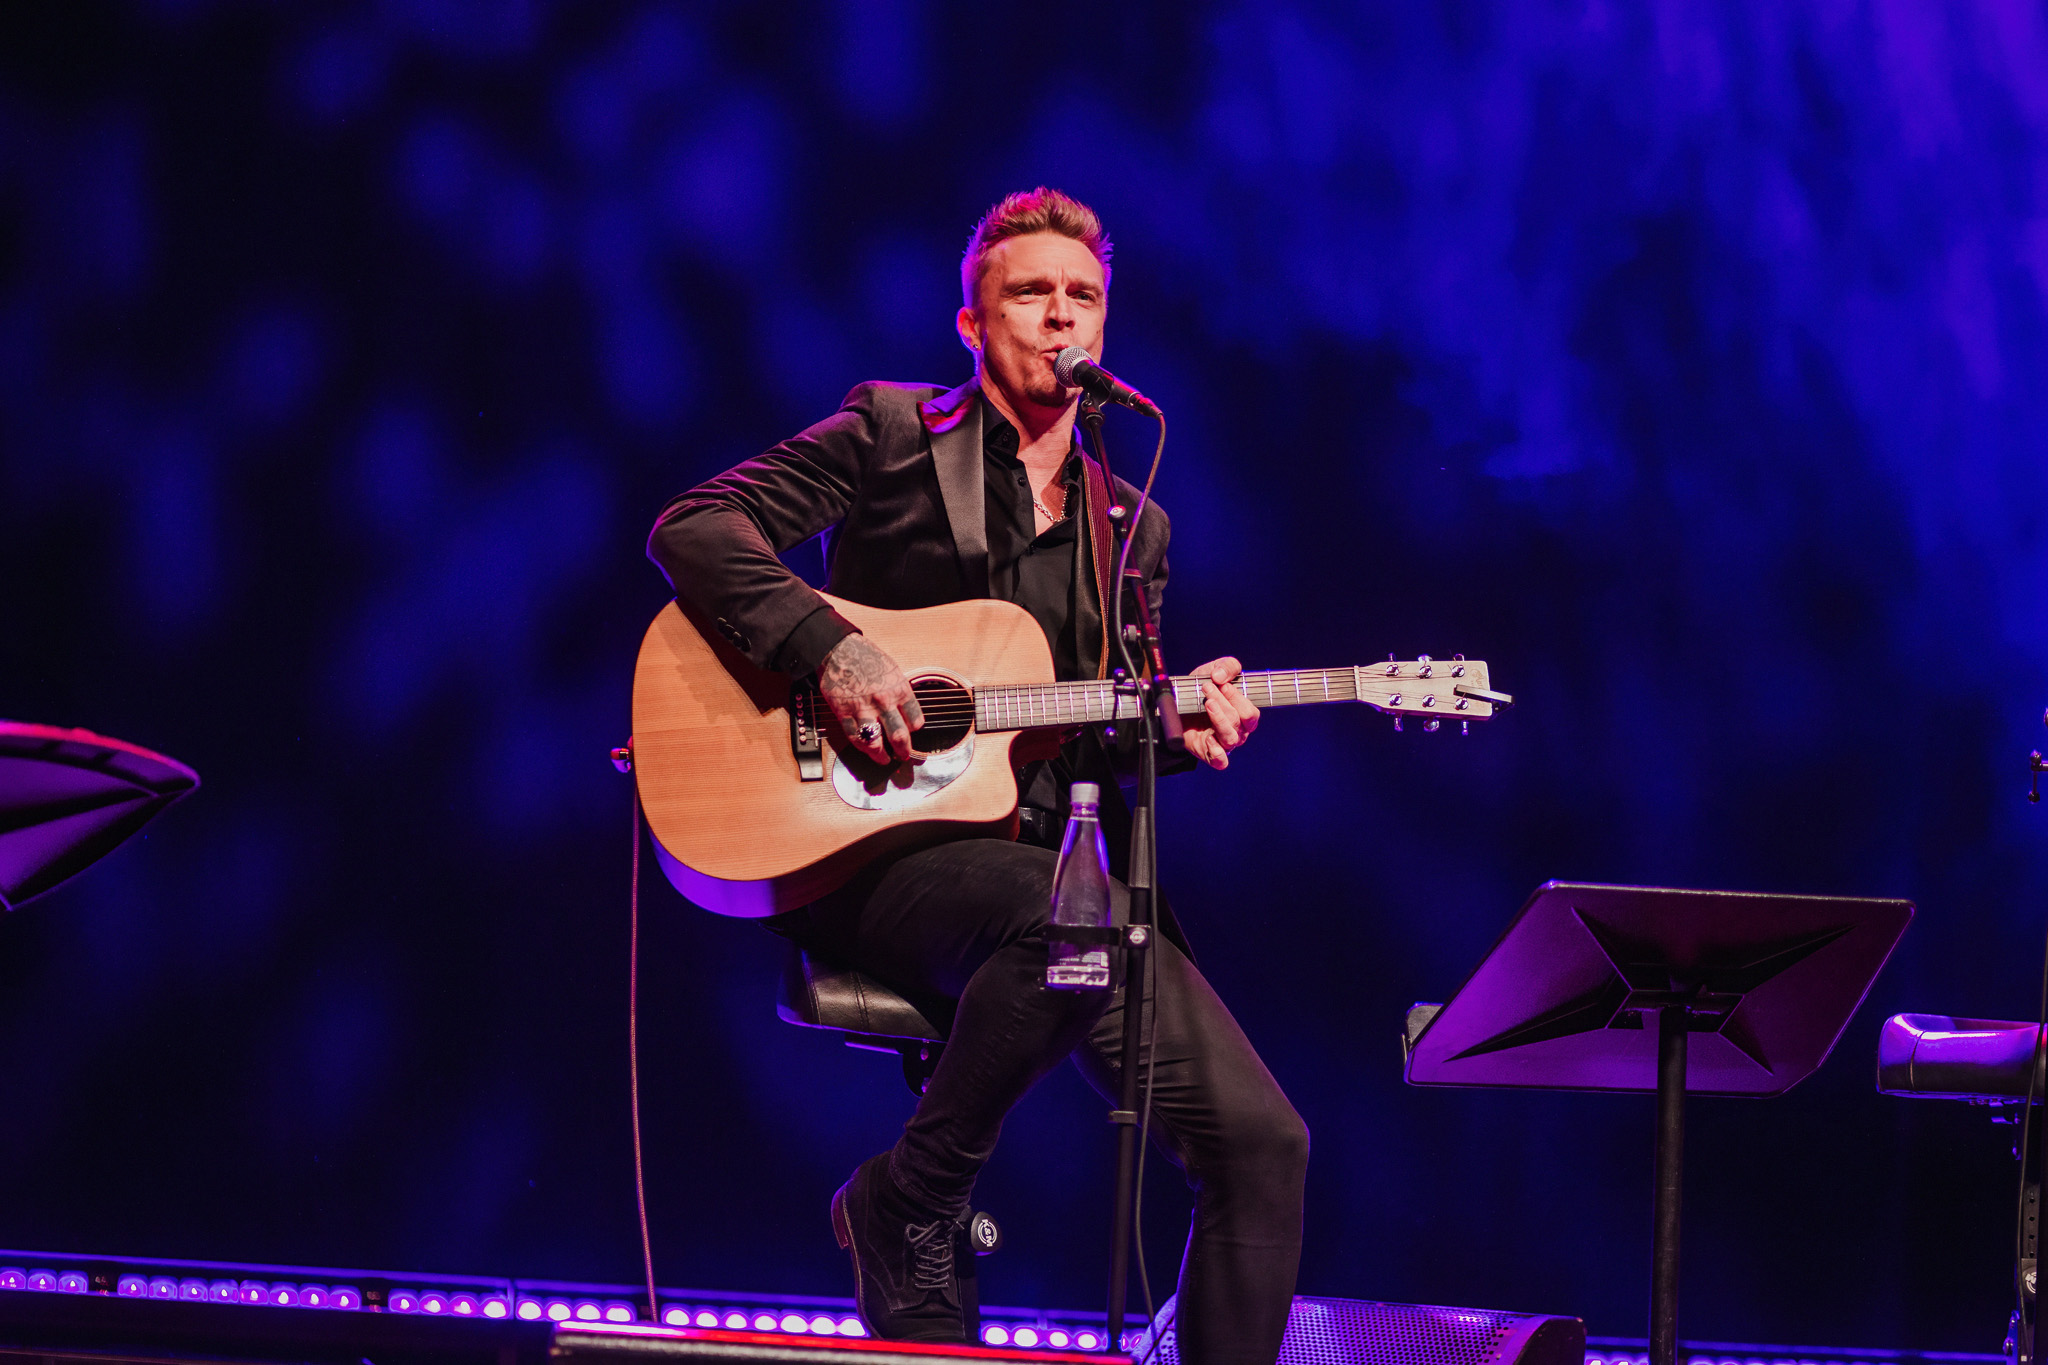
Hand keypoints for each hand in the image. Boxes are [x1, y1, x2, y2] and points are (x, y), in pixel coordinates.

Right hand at [819, 633, 923, 764]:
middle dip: (904, 751)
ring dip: (881, 756)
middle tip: (904, 756)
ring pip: (876, 743)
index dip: (914, 730)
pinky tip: (867, 750)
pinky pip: (855, 738)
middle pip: (899, 737)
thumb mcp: (892, 670)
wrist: (837, 650)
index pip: (915, 721)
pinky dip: (862, 748)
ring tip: (884, 760)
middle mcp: (884, 702)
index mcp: (899, 689)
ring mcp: (863, 709)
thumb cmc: (865, 657)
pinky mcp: (844, 713)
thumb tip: (905, 711)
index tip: (912, 733)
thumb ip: (899, 691)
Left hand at [1181, 656, 1257, 770]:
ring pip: (1230, 738)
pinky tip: (1208, 738)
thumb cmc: (1201, 691)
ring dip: (1219, 718)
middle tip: (1207, 689)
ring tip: (1207, 703)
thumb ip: (1226, 667)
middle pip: (1239, 722)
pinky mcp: (1208, 753)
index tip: (1222, 684)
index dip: (1238, 698)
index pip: (1251, 713)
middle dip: (1224, 703)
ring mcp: (1224, 743)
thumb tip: (1220, 676)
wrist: (1176, 706)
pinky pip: (1221, 761)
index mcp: (1243, 715)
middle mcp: (1237, 731)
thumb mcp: (1212, 671)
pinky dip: (1217, 752)